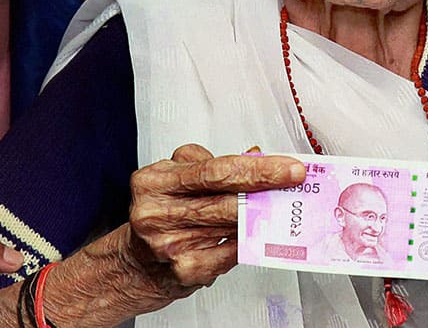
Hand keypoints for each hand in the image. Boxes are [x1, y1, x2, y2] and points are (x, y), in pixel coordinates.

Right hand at [124, 144, 304, 299]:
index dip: (257, 169)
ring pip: (231, 225)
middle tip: (293, 182)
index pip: (215, 170)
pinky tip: (255, 234)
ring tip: (280, 205)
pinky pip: (230, 252)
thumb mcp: (176, 180)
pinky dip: (246, 241)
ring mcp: (169, 243)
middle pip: (225, 198)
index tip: (287, 167)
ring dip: (260, 215)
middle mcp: (157, 212)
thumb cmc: (160, 216)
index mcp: (154, 181)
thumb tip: (257, 158)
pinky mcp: (183, 269)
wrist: (133, 264)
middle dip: (266, 189)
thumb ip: (213, 168)